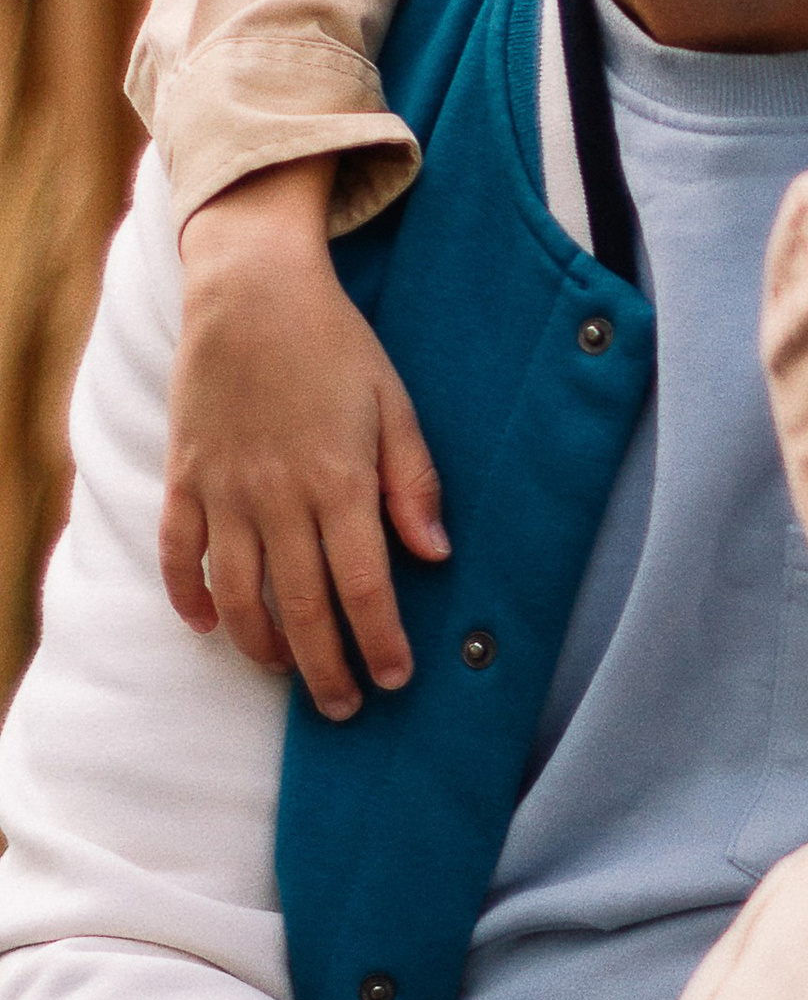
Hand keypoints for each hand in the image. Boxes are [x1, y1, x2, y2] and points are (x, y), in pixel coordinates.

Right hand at [164, 156, 447, 721]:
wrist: (251, 291)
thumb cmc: (334, 345)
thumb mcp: (395, 404)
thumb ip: (413, 482)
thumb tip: (436, 554)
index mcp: (340, 480)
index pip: (366, 585)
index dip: (380, 641)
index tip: (394, 679)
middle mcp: (280, 496)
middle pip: (301, 607)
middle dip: (325, 668)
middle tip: (342, 708)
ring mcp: (225, 489)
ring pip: (237, 595)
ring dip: (261, 646)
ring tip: (286, 672)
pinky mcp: (185, 477)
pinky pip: (178, 553)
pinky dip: (188, 597)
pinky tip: (208, 626)